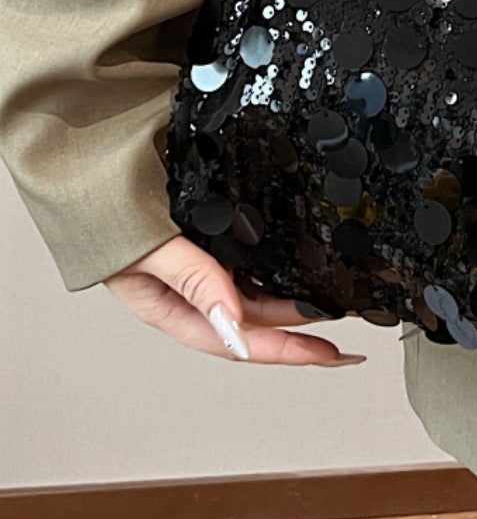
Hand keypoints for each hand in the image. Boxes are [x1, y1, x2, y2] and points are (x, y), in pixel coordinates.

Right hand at [103, 234, 366, 364]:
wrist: (88, 164)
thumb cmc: (101, 214)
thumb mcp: (146, 253)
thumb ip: (191, 281)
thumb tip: (231, 317)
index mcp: (170, 307)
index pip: (237, 340)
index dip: (284, 350)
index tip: (325, 354)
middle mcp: (190, 290)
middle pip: (255, 319)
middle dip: (301, 327)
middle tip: (345, 325)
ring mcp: (201, 261)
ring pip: (256, 290)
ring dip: (293, 298)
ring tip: (335, 300)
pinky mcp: (209, 234)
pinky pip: (249, 259)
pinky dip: (277, 266)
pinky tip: (300, 267)